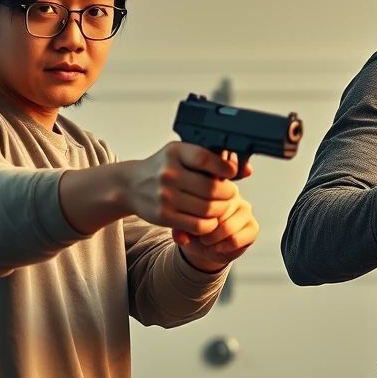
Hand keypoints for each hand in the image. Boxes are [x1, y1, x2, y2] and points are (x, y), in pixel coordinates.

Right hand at [123, 142, 240, 235]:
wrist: (130, 185)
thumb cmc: (163, 168)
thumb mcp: (181, 154)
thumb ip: (211, 158)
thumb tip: (246, 170)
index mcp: (175, 152)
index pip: (205, 158)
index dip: (224, 167)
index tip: (231, 172)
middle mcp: (168, 174)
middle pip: (212, 189)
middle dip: (228, 193)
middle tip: (230, 194)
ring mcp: (165, 196)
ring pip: (208, 209)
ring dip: (221, 209)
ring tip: (221, 206)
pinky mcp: (164, 216)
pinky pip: (198, 225)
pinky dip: (210, 224)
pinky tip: (209, 218)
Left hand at [173, 154, 257, 271]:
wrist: (202, 244)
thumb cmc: (190, 225)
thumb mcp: (179, 222)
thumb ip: (178, 226)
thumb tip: (181, 238)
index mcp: (215, 184)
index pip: (207, 195)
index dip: (196, 213)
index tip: (190, 219)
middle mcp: (233, 193)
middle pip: (218, 212)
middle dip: (205, 228)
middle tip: (198, 233)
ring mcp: (245, 209)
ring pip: (228, 227)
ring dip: (213, 240)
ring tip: (206, 241)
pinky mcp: (253, 227)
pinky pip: (236, 239)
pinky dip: (222, 247)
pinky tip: (216, 247)